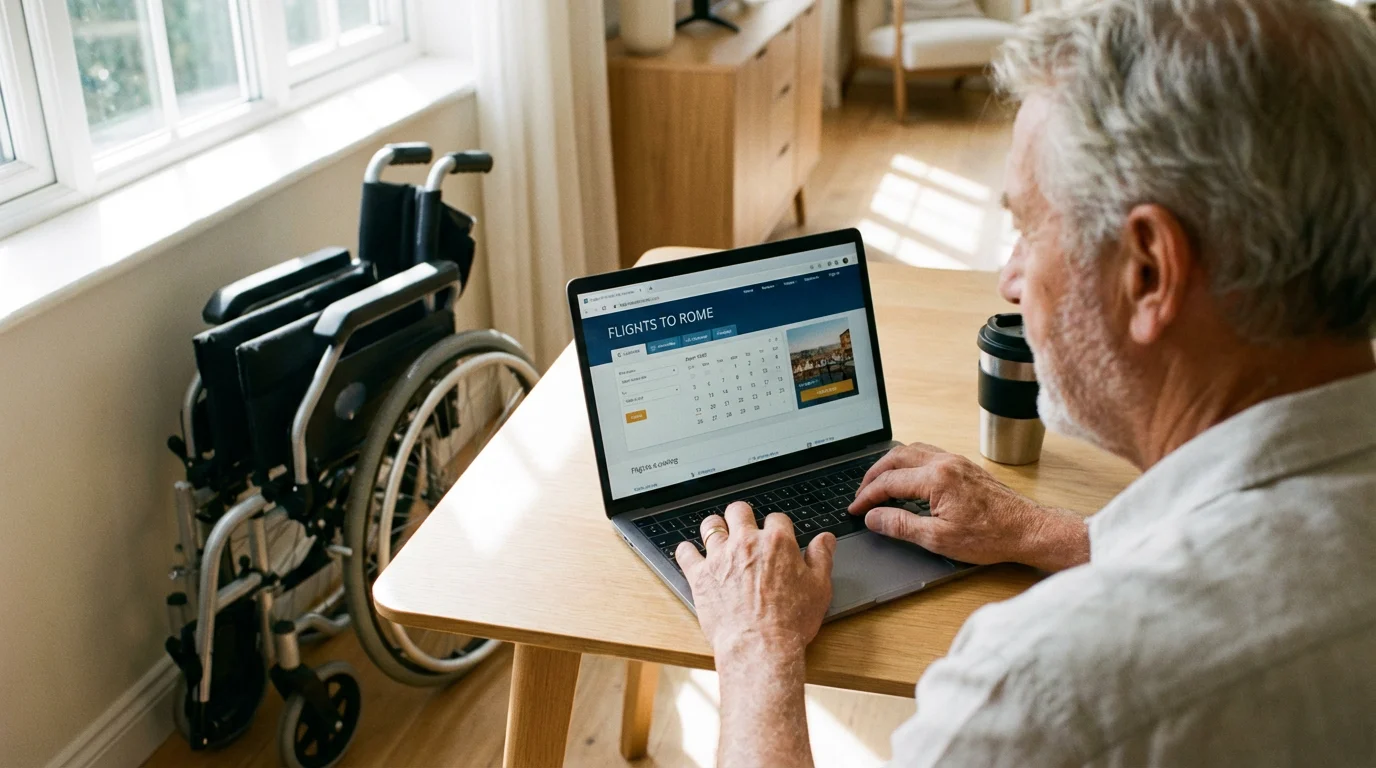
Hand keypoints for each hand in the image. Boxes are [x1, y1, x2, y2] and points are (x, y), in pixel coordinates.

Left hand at [675, 502, 835, 656]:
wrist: (760, 647)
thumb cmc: (790, 621)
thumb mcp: (819, 588)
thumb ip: (821, 557)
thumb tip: (825, 539)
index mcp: (777, 543)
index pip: (776, 519)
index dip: (777, 527)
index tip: (776, 537)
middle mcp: (746, 543)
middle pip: (739, 511)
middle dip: (743, 517)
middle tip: (744, 528)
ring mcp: (720, 557)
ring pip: (711, 525)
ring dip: (715, 527)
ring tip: (719, 536)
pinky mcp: (700, 576)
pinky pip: (685, 552)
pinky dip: (687, 551)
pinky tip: (691, 554)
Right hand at [847, 443, 1088, 571]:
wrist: (1028, 529)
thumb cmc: (990, 536)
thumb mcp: (938, 539)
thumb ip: (900, 525)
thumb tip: (873, 517)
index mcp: (936, 478)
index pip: (889, 482)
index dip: (866, 496)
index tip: (855, 509)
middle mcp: (945, 462)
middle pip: (896, 457)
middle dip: (873, 475)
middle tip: (861, 494)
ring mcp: (956, 461)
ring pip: (912, 450)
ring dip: (890, 464)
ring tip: (878, 482)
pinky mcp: (964, 465)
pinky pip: (928, 453)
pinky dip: (909, 461)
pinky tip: (907, 476)